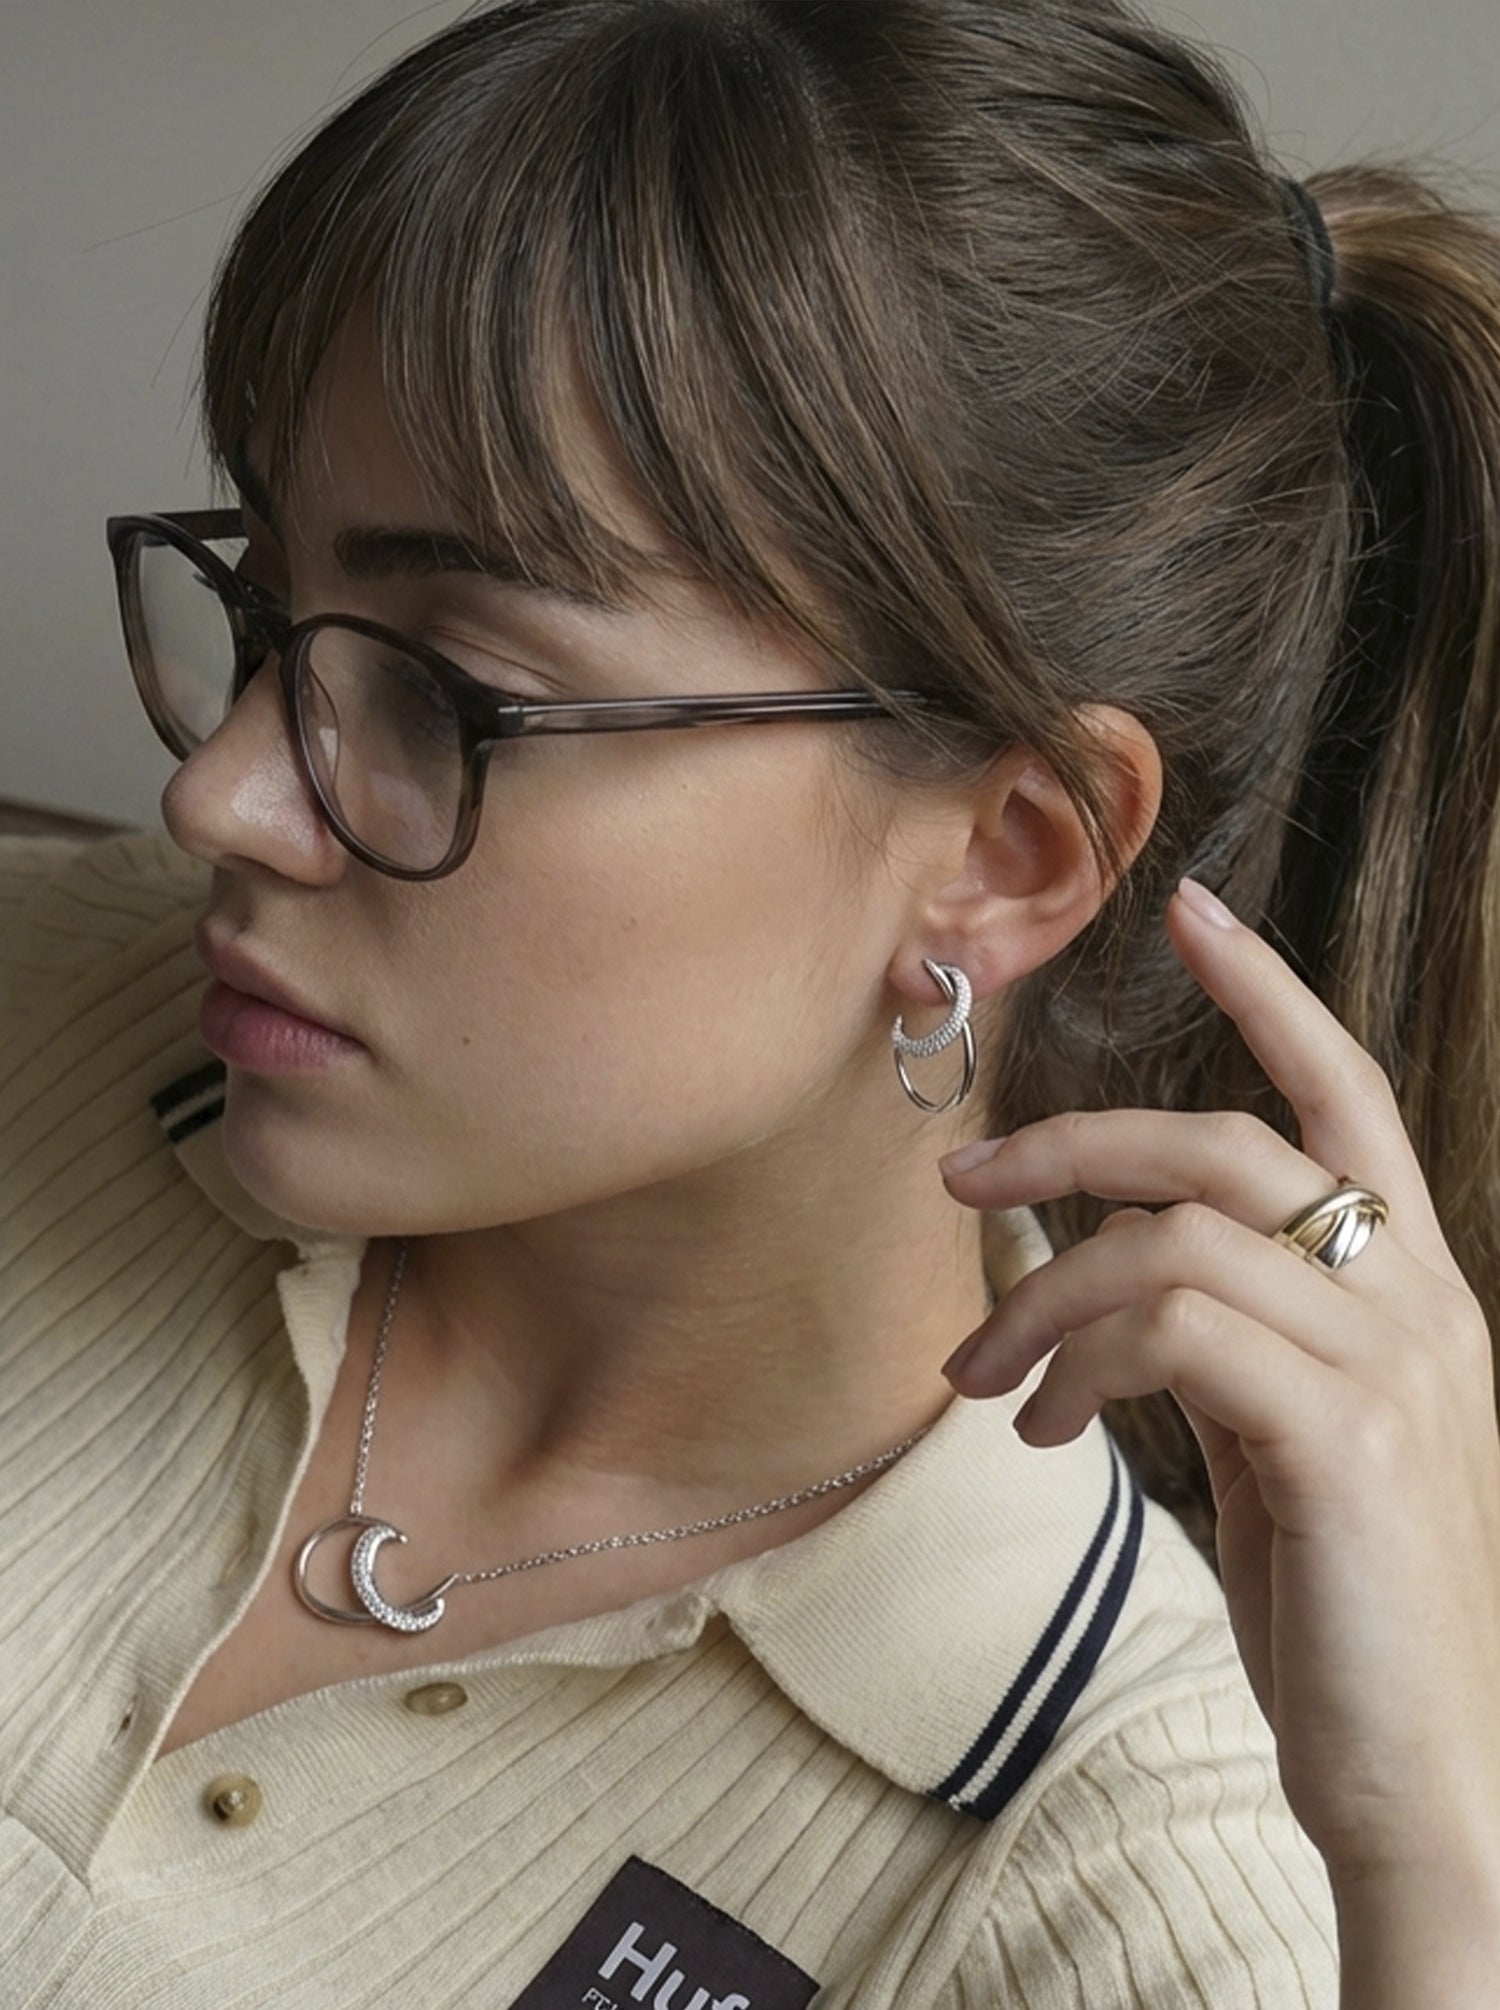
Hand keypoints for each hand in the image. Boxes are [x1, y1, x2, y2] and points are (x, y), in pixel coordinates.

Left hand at [937, 876, 1499, 1885]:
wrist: (1424, 1772)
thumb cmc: (1342, 1601)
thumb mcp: (1291, 1436)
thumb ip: (1234, 1336)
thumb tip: (1113, 1268)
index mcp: (1413, 1286)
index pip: (1349, 1092)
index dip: (1268, 991)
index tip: (1190, 910)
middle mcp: (1420, 1302)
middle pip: (1228, 1144)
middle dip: (1074, 1143)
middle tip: (961, 1182)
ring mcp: (1393, 1368)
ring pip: (1175, 1240)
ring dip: (1046, 1295)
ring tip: (987, 1377)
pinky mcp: (1344, 1441)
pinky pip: (1173, 1332)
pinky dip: (1081, 1364)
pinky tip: (1047, 1429)